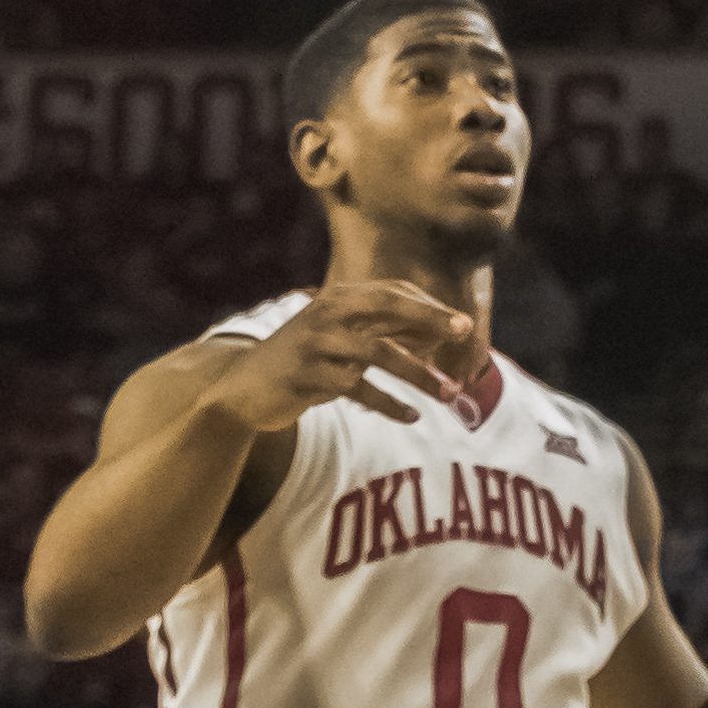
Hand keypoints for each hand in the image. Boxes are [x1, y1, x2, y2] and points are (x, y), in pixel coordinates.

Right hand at [219, 281, 482, 436]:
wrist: (243, 387)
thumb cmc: (305, 360)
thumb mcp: (343, 339)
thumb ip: (384, 332)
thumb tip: (438, 334)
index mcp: (337, 298)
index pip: (392, 292)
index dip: (428, 306)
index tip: (462, 324)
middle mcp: (327, 314)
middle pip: (387, 308)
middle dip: (429, 318)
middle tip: (465, 332)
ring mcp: (316, 344)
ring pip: (378, 353)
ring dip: (419, 373)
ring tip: (449, 392)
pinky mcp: (307, 378)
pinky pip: (358, 390)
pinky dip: (389, 404)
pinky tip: (411, 416)